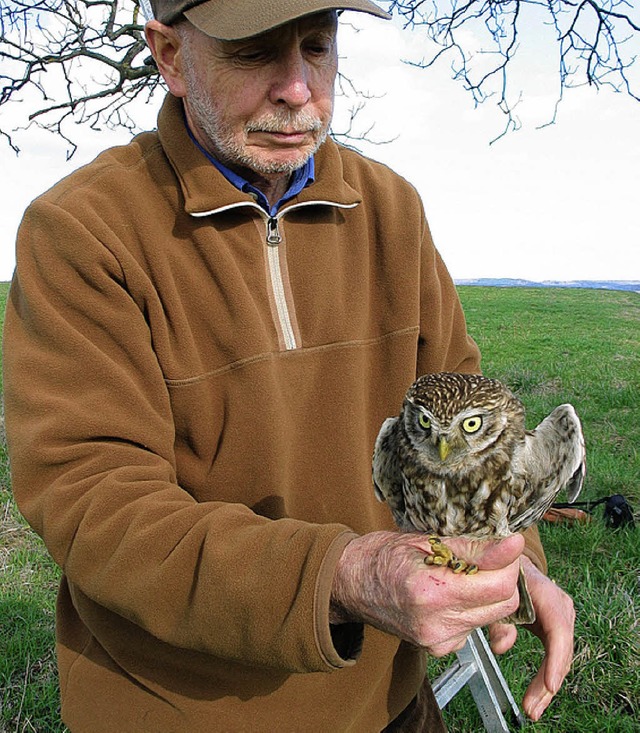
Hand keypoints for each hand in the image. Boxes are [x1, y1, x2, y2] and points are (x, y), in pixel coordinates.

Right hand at [330, 531, 523, 656]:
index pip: (499, 587)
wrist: (348, 583)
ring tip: (465, 571)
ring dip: (488, 592)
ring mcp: (437, 641)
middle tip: (491, 555)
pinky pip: (473, 626)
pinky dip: (471, 606)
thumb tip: (512, 543)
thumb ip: (472, 547)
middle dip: (505, 577)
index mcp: (431, 592)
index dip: (510, 562)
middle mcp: (436, 624)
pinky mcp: (437, 648)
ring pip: (491, 616)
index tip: (509, 542)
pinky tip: (450, 591)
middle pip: (502, 605)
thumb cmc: (381, 555)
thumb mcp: (425, 540)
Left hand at [488, 555, 574, 720]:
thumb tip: (501, 648)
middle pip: (561, 650)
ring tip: (532, 708)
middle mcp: (561, 605)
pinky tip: (537, 696)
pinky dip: (546, 677)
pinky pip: (555, 656)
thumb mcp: (496, 590)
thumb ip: (498, 618)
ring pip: (561, 658)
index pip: (558, 630)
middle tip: (531, 708)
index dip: (555, 659)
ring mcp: (563, 616)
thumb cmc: (501, 573)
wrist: (510, 560)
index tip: (549, 684)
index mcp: (545, 593)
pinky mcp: (558, 626)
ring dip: (547, 686)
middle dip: (547, 683)